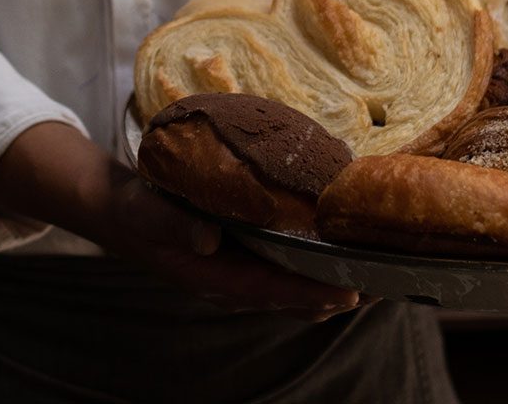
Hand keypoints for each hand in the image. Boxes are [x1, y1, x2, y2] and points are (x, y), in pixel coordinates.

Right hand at [0, 122, 359, 320]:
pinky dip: (322, 262)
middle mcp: (236, 282)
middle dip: (341, 291)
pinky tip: (348, 246)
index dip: (311, 293)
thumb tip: (207, 239)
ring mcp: (244, 272)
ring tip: (384, 268)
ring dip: (339, 280)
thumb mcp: (146, 212)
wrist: (119, 210)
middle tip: (388, 280)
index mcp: (214, 278)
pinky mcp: (249, 255)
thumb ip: (172, 226)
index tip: (350, 292)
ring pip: (299, 286)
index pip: (272, 291)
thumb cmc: (136, 211)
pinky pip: (292, 266)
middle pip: (297, 297)